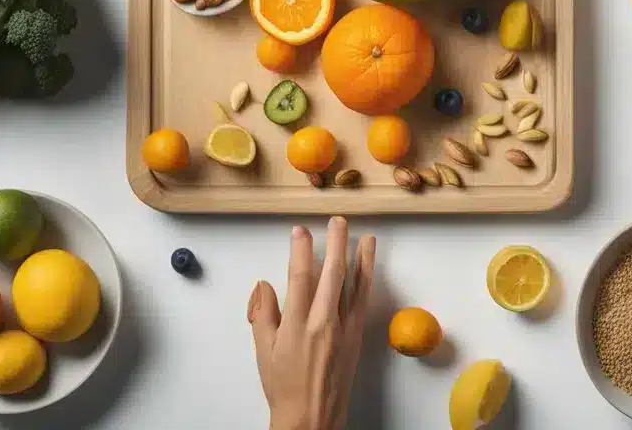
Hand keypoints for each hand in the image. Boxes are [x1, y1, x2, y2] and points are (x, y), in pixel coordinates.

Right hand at [248, 217, 375, 429]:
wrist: (311, 417)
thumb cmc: (283, 386)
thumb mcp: (263, 350)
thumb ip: (263, 313)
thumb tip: (264, 284)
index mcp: (296, 324)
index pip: (299, 276)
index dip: (300, 250)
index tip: (300, 231)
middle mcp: (322, 323)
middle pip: (331, 273)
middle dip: (336, 243)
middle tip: (337, 221)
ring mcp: (343, 330)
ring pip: (353, 285)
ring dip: (360, 258)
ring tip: (364, 236)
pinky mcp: (356, 338)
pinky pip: (363, 303)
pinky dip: (367, 282)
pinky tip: (369, 269)